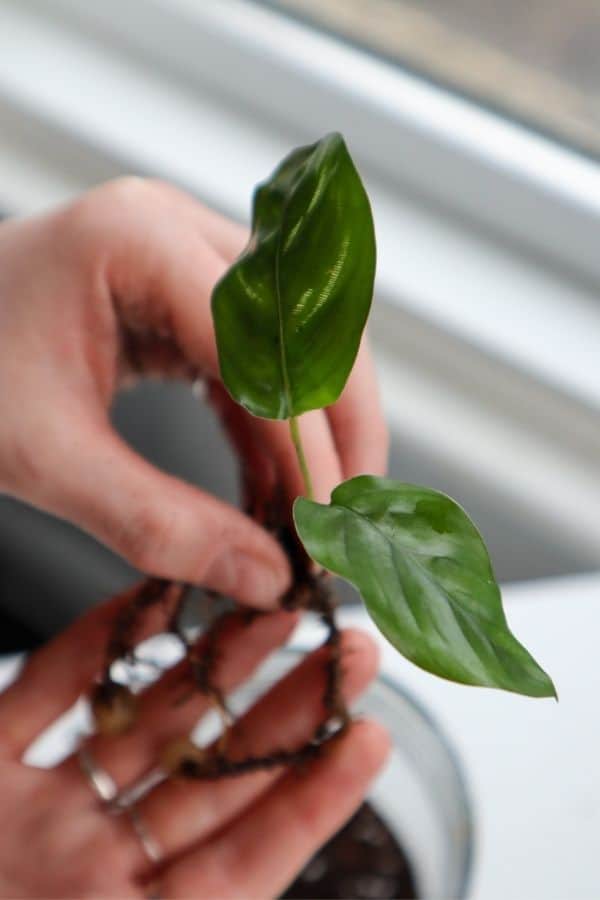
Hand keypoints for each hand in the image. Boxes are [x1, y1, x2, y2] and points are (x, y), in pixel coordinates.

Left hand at [0, 180, 387, 607]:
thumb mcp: (48, 458)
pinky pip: (256, 365)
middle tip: (346, 515)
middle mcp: (175, 233)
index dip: (307, 440)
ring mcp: (183, 261)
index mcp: (136, 240)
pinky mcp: (181, 301)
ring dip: (314, 433)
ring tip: (314, 515)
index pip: (263, 346)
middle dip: (339, 426)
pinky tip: (274, 492)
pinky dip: (273, 431)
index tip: (327, 521)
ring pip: (296, 347)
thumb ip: (159, 523)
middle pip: (306, 327)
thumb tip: (262, 575)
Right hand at [0, 588, 388, 897]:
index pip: (243, 857)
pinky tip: (149, 601)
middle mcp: (89, 864)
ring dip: (208, 661)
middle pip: (208, 774)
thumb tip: (263, 897)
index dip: (310, 800)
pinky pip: (49, 690)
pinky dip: (97, 642)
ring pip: (146, 721)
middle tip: (344, 648)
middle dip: (282, 708)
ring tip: (273, 605)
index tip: (367, 736)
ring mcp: (39, 810)